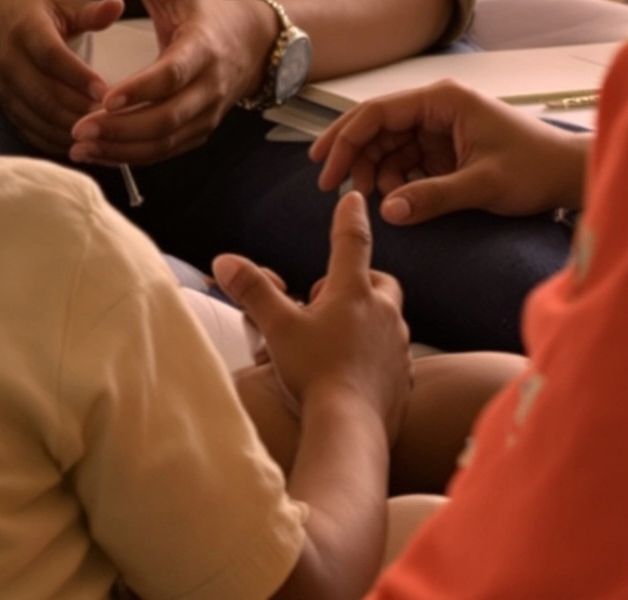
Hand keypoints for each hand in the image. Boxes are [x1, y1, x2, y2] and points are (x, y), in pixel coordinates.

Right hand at [0, 0, 124, 156]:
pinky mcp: (8, 109)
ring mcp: (6, 89)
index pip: (51, 56)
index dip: (78, 76)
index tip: (106, 91)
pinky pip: (32, 133)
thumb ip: (90, 11)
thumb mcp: (60, 4)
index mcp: (26, 30)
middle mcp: (11, 62)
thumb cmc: (34, 15)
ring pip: (39, 117)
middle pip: (44, 94)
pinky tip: (83, 144)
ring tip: (102, 134)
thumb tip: (118, 5)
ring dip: (71, 129)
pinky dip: (58, 142)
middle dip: (79, 110)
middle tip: (112, 119)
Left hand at [65, 0, 269, 167]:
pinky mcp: (199, 133)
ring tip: (80, 147)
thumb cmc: (203, 12)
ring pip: (166, 142)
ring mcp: (206, 115)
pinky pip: (166, 152)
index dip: (141, 89)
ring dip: (123, 149)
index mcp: (203, 48)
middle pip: (167, 118)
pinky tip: (99, 153)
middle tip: (80, 129)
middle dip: (122, 129)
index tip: (106, 98)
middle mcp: (209, 87)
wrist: (251, 44)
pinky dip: (133, 156)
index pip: (172, 74)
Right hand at [213, 192, 409, 439]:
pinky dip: (374, 354)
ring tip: (335, 339)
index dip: (350, 218)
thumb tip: (224, 260)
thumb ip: (253, 290)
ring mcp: (397, 347)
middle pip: (380, 282)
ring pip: (387, 320)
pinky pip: (390, 355)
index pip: (353, 242)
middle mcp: (384, 314)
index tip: (355, 199)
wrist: (352, 428)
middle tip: (326, 302)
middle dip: (359, 283)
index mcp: (353, 293)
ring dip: (366, 320)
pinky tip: (352, 371)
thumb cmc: (314, 372)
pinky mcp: (402, 378)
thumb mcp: (277, 327)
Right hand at [308, 79, 591, 223]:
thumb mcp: (483, 185)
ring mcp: (441, 129)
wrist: (571, 176)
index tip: (325, 166)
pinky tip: (397, 200)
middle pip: (378, 128)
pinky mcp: (447, 150)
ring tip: (376, 200)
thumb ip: (434, 196)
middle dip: (356, 156)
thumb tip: (388, 212)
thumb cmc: (535, 169)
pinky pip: (408, 161)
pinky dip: (397, 180)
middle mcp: (437, 108)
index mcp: (442, 100)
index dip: (345, 137)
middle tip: (336, 189)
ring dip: (377, 172)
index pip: (378, 112)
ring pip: (390, 146)